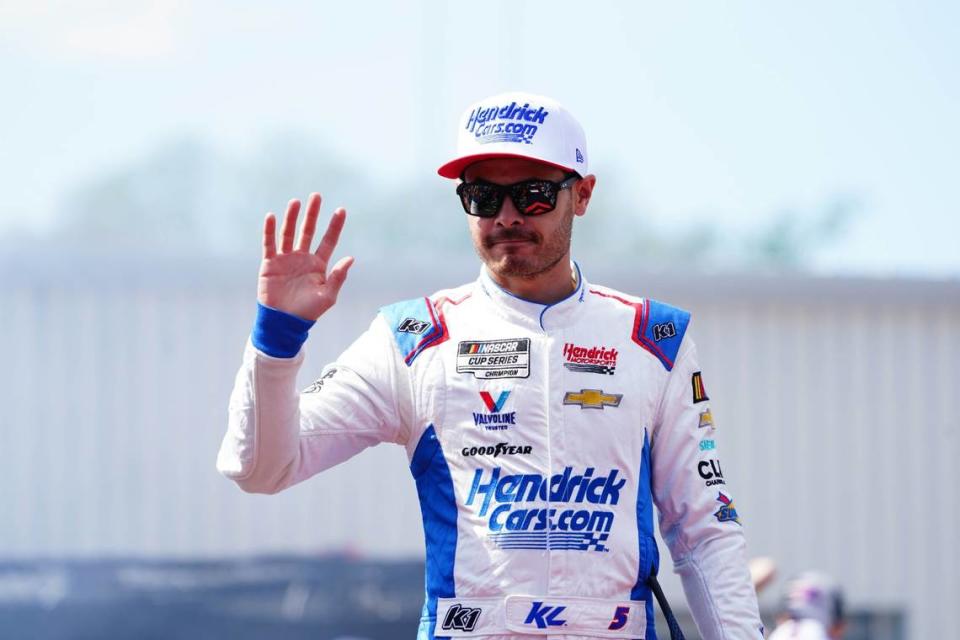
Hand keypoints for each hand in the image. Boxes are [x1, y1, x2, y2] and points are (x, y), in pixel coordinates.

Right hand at [257, 193, 353, 321]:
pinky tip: (271, 216)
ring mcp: (286, 259)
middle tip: (316, 196)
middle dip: (312, 214)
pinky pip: (269, 244)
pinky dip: (269, 230)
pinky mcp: (270, 263)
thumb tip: (351, 258)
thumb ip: (338, 277)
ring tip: (296, 202)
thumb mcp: (327, 296)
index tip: (341, 210)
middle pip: (308, 231)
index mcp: (318, 264)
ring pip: (289, 233)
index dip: (335, 226)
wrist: (284, 322)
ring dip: (292, 218)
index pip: (328, 240)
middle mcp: (302, 258)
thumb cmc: (308, 312)